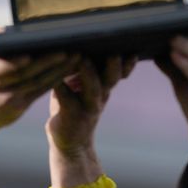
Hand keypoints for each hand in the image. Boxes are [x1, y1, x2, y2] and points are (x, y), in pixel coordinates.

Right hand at [0, 26, 79, 163]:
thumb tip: (4, 31)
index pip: (0, 66)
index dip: (16, 63)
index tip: (31, 54)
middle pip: (25, 73)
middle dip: (47, 62)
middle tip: (67, 50)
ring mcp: (7, 99)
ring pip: (37, 82)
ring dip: (58, 70)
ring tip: (75, 56)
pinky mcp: (20, 106)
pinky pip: (40, 90)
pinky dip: (55, 79)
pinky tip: (69, 69)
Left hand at [46, 55, 135, 187]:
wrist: (70, 144)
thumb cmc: (74, 107)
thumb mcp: (84, 88)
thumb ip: (86, 70)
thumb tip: (82, 43)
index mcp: (104, 88)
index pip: (120, 73)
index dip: (127, 64)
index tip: (132, 50)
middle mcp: (100, 97)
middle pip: (111, 79)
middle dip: (114, 66)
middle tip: (114, 51)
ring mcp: (87, 108)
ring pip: (93, 90)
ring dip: (90, 74)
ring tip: (84, 58)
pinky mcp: (70, 115)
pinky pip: (66, 98)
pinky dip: (61, 87)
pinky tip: (55, 77)